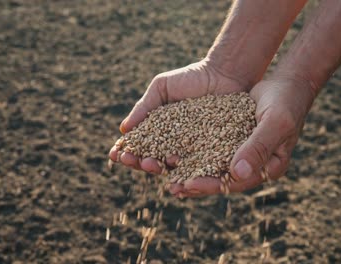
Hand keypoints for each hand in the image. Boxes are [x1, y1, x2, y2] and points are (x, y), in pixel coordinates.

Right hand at [109, 59, 250, 173]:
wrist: (224, 74)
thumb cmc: (192, 78)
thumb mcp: (162, 87)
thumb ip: (144, 107)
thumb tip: (123, 130)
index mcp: (159, 130)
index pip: (138, 145)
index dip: (125, 151)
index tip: (115, 154)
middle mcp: (173, 144)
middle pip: (151, 160)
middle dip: (139, 162)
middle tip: (133, 160)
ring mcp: (192, 151)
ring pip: (172, 167)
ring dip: (158, 169)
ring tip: (153, 164)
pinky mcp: (212, 154)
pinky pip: (198, 168)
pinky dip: (186, 174)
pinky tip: (176, 174)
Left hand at [170, 76, 315, 197]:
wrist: (287, 84)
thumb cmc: (286, 103)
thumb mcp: (275, 123)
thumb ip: (258, 147)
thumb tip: (237, 173)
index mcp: (269, 168)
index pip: (237, 182)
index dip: (212, 184)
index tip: (188, 184)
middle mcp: (254, 164)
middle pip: (222, 179)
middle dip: (196, 183)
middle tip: (172, 188)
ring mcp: (243, 152)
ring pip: (214, 166)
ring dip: (192, 170)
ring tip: (169, 175)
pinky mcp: (233, 139)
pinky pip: (211, 149)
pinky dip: (195, 151)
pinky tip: (176, 150)